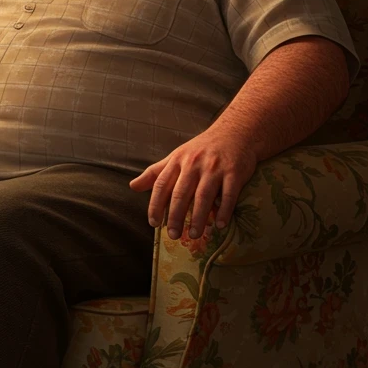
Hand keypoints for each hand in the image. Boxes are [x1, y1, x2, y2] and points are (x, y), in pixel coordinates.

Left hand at [129, 130, 256, 239]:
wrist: (235, 132)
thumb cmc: (202, 148)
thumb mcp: (176, 156)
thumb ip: (155, 172)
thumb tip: (133, 186)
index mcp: (178, 161)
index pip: (162, 185)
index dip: (156, 205)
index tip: (154, 223)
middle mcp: (194, 164)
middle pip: (181, 193)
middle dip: (176, 216)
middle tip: (174, 235)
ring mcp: (214, 168)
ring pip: (203, 196)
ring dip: (198, 217)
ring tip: (195, 234)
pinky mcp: (234, 172)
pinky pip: (228, 194)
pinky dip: (224, 210)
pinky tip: (220, 225)